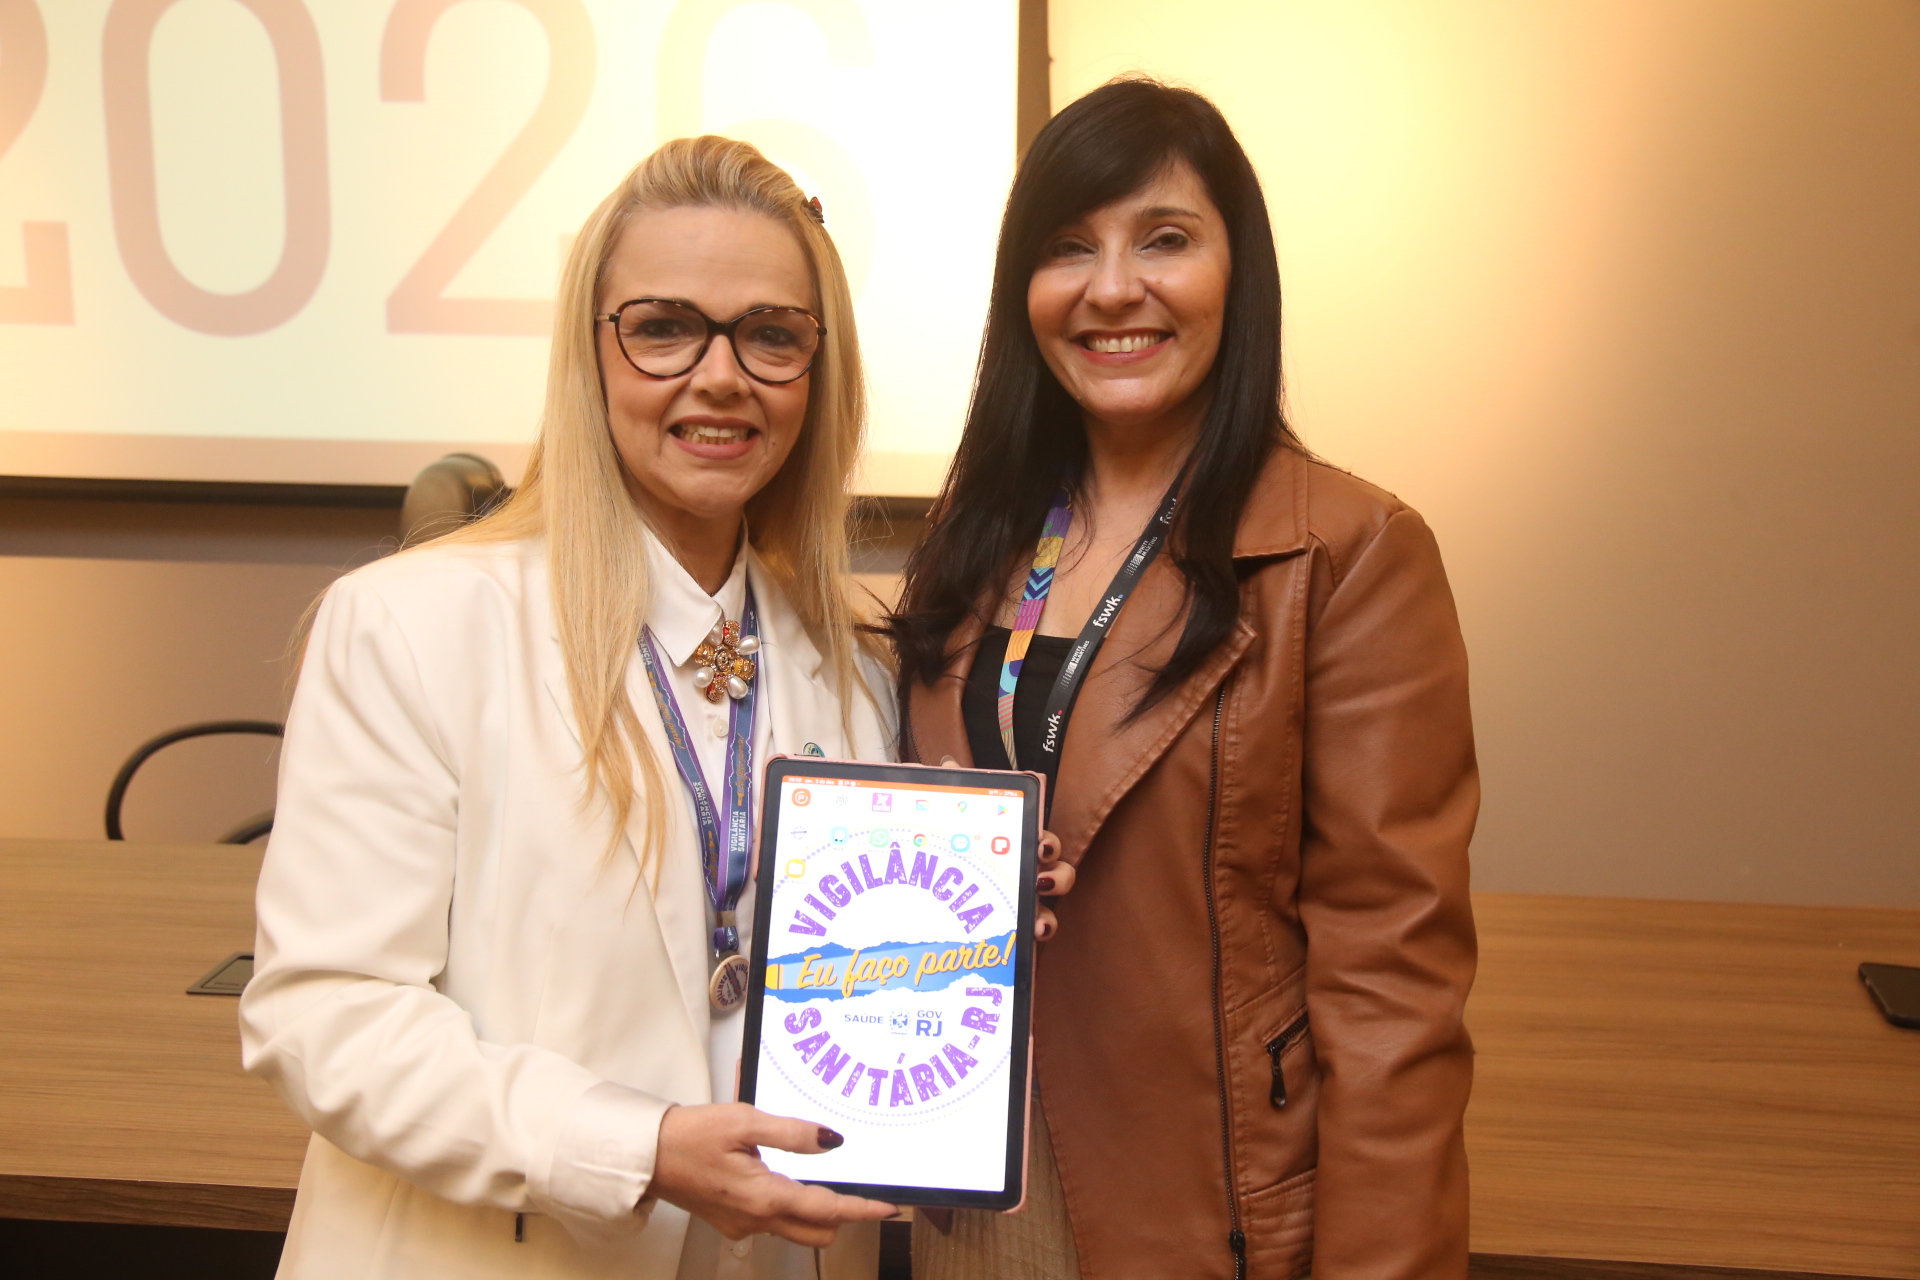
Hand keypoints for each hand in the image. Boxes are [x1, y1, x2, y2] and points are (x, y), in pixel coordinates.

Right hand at [650, 1103, 895, 1246]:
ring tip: (818, 1173)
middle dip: (842, 1214)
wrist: (648, 1155)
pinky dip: (787, 1203)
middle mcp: (756, 1220)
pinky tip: (781, 1174)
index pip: (828, 1211)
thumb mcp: (744, 1121)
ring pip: (796, 1228)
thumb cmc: (690, 1136)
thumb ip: (792, 1133)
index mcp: (763, 1197)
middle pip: (818, 1232)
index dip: (863, 1209)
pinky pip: (773, 1220)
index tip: (889, 1207)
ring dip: (814, 1208)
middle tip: (857, 1185)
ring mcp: (743, 1225)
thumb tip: (831, 1141)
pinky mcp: (732, 1221)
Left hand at [941, 756, 1074, 941]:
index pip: (1042, 842)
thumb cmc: (952, 857)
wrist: (930, 905)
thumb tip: (948, 763)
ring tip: (1039, 908)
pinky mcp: (1018, 928)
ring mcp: (1026, 902)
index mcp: (1015, 849)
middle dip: (1057, 873)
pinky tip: (1036, 932)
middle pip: (1058, 871)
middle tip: (1039, 876)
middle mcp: (1026, 874)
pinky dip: (1045, 930)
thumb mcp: (951, 825)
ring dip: (1053, 905)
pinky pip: (1041, 930)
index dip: (1048, 843)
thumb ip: (954, 794)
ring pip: (1055, 903)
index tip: (1040, 843)